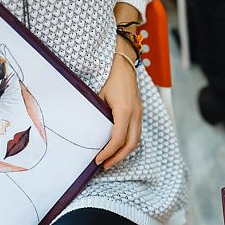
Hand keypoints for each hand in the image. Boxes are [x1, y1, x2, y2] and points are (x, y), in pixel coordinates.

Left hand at [95, 35, 142, 169]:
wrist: (122, 59)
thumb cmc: (108, 74)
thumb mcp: (97, 94)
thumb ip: (95, 112)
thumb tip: (85, 130)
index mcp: (125, 110)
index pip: (118, 139)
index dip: (108, 152)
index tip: (98, 160)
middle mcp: (136, 113)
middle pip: (131, 144)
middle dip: (118, 158)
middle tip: (105, 166)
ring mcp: (139, 112)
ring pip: (136, 139)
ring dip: (124, 152)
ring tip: (111, 159)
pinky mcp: (139, 110)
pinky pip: (136, 132)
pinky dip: (128, 142)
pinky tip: (118, 146)